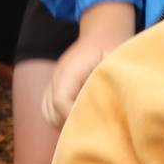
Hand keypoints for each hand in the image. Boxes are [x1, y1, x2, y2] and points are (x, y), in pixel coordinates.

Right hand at [44, 13, 135, 129]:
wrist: (103, 30)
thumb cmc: (113, 45)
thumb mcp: (116, 60)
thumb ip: (110, 82)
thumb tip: (112, 106)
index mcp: (70, 69)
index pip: (61, 100)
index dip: (73, 116)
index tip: (94, 126)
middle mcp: (57, 76)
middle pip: (51, 112)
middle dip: (70, 125)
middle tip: (94, 133)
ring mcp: (54, 81)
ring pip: (48, 113)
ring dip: (64, 124)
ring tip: (86, 129)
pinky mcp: (55, 86)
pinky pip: (48, 109)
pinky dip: (60, 119)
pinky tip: (79, 121)